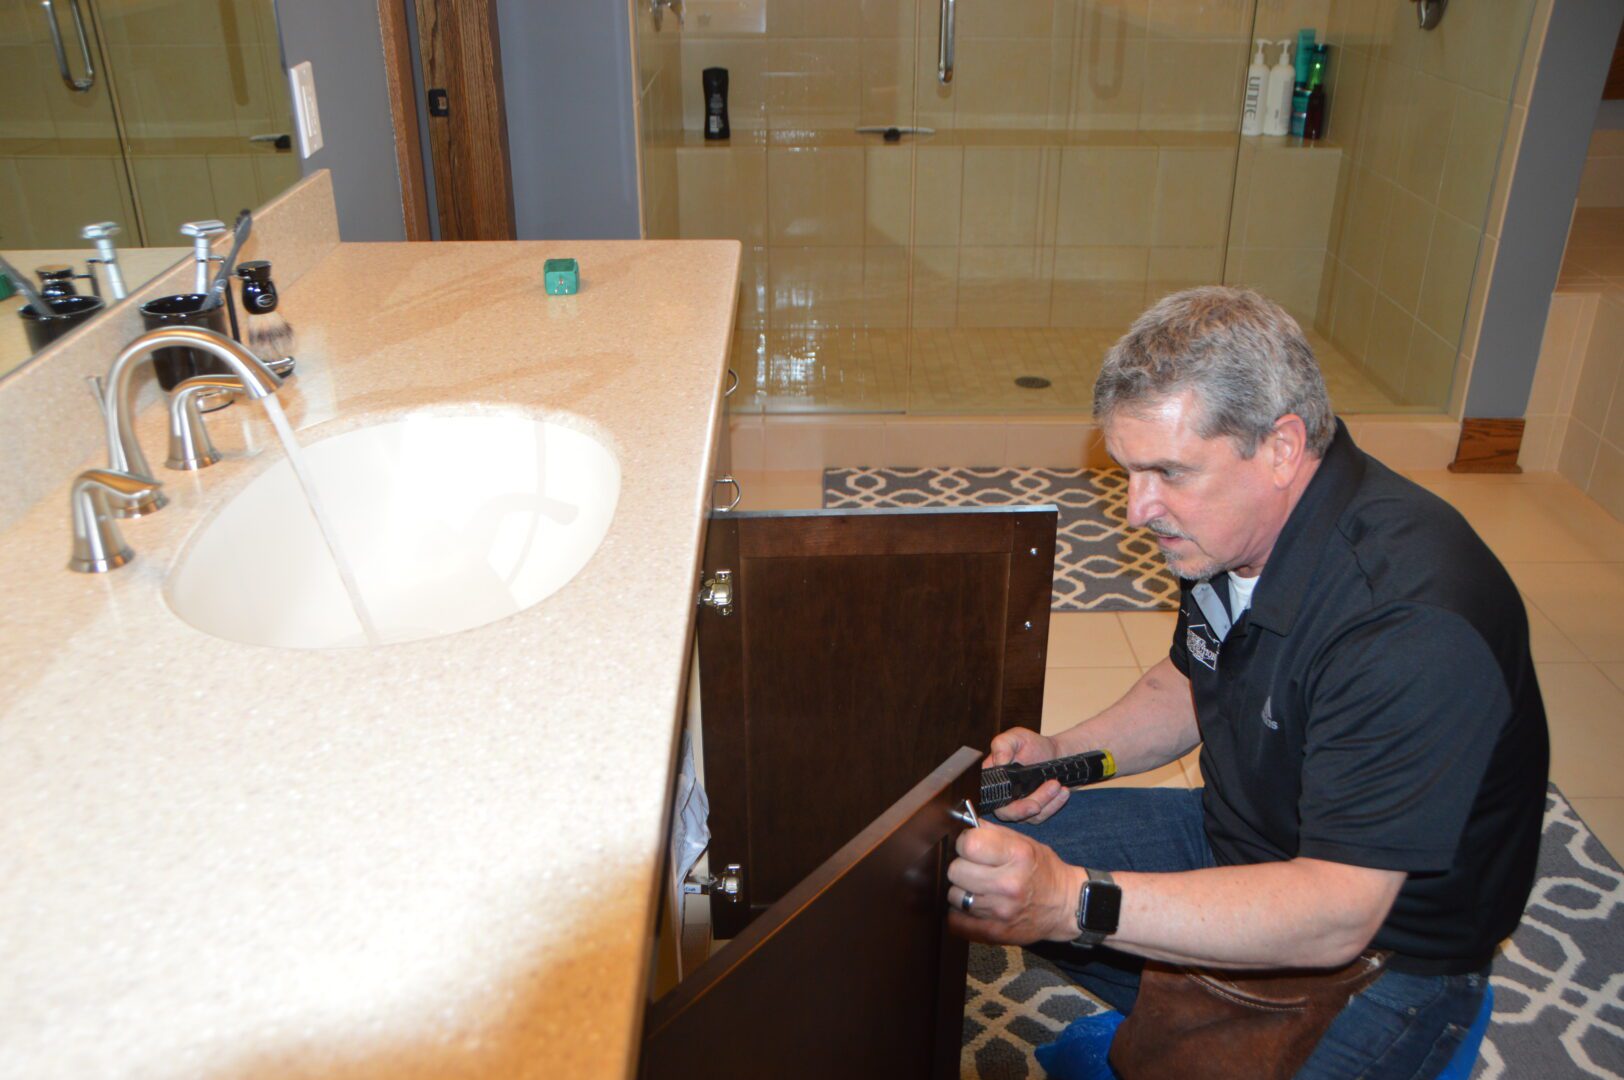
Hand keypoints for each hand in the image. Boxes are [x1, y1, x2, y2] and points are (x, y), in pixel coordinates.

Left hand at [945, 822, 1078, 944]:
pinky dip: (960, 914)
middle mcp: (1008, 884)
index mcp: (1018, 856)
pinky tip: (974, 906)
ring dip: (962, 891)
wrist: (1066, 907)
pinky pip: (956, 921)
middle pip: (956, 871)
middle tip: (975, 869)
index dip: (965, 842)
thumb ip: (992, 833)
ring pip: (953, 896)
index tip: (971, 846)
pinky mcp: (994, 933)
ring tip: (978, 888)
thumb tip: (962, 825)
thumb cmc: (1043, 871)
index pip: (969, 844)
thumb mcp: (1025, 842)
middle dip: (962, 866)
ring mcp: (1000, 912)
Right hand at [984, 727, 1068, 823]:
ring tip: (1058, 785)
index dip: (999, 799)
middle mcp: (1001, 796)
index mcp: (992, 778)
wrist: (1055, 754)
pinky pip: (1041, 817)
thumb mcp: (1016, 737)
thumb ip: (1003, 744)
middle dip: (1024, 807)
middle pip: (1006, 812)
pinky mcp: (1033, 813)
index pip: (988, 795)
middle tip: (1043, 794)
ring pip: (1026, 816)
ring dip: (1045, 802)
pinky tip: (1063, 793)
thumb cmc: (1032, 745)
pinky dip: (1054, 805)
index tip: (1014, 793)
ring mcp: (1017, 807)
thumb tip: (998, 761)